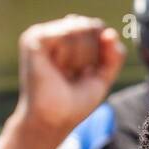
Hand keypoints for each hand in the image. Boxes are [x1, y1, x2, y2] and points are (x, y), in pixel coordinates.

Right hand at [15, 15, 125, 138]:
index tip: (84, 75)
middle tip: (71, 76)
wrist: (53, 122)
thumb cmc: (74, 104)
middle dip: (89, 56)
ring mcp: (43, 34)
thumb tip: (110, 33)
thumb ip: (114, 55)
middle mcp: (56, 32)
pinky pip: (66, 34)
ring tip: (61, 75)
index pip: (99, 29)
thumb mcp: (102, 77)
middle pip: (91, 26)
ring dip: (77, 60)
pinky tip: (55, 69)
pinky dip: (67, 57)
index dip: (100, 55)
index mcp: (71, 37)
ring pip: (79, 30)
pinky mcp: (34, 39)